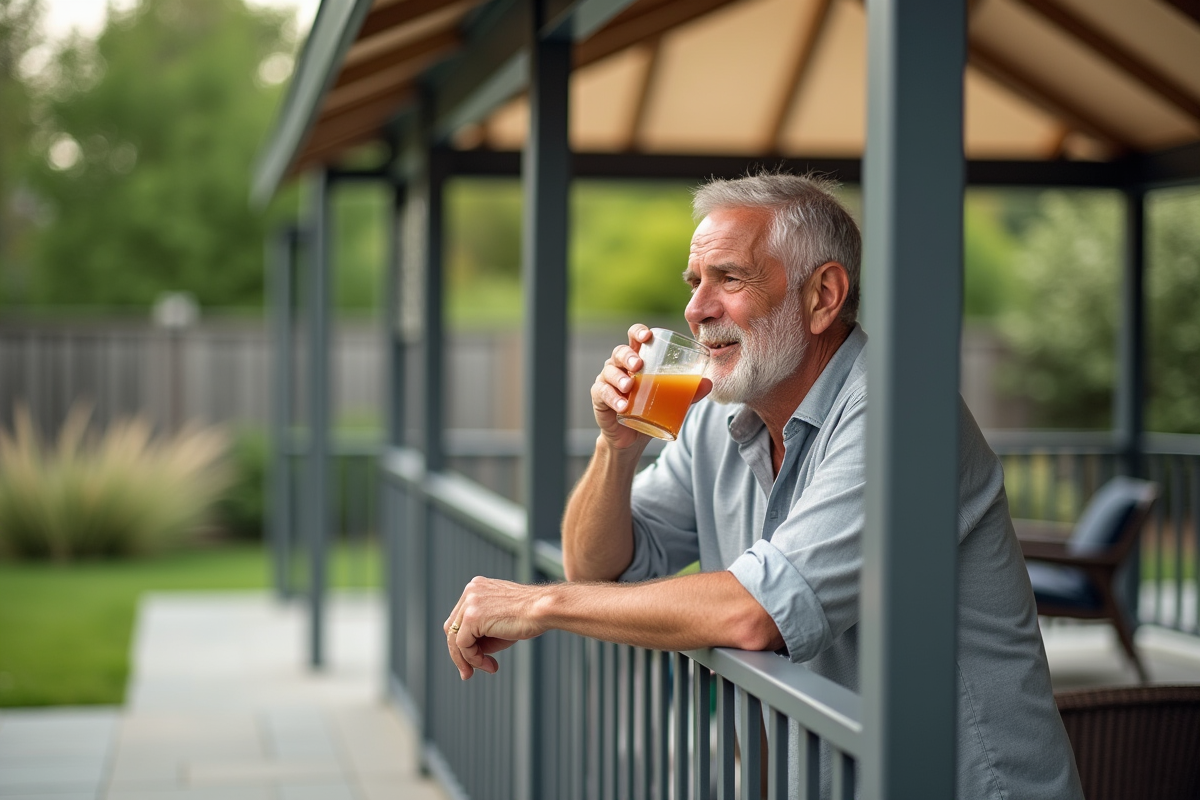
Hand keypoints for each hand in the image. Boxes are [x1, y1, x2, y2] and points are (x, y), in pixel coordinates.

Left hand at [443, 577, 545, 679]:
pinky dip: (473, 659)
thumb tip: (468, 654)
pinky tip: (489, 664)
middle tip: (469, 673)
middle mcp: (470, 591)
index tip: (476, 658)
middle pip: (452, 628)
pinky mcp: (472, 616)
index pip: (459, 618)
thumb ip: (481, 632)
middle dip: (460, 653)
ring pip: (454, 638)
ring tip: (486, 669)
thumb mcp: (499, 621)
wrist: (544, 609)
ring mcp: (469, 602)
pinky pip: (463, 645)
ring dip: (468, 659)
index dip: (465, 641)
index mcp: (477, 588)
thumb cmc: (529, 616)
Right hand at [590, 324, 711, 451]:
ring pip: (609, 371)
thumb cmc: (650, 410)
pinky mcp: (599, 398)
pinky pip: (602, 393)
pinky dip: (612, 399)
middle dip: (628, 356)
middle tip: (638, 366)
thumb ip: (688, 391)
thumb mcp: (671, 399)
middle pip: (620, 352)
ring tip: (629, 387)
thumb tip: (708, 383)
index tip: (648, 335)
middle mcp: (620, 367)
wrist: (632, 438)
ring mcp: (607, 381)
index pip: (634, 338)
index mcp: (637, 360)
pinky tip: (622, 406)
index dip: (638, 332)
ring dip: (619, 378)